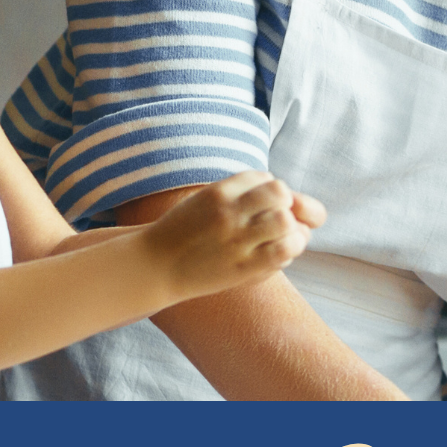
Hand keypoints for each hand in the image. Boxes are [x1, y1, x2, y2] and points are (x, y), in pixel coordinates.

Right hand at [145, 171, 325, 299]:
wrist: (155, 267)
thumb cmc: (186, 231)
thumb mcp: (206, 200)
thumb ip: (242, 193)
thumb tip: (290, 198)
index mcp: (218, 192)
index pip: (264, 177)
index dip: (269, 190)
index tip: (260, 205)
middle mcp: (228, 212)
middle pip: (280, 193)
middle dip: (284, 205)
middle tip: (274, 220)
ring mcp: (236, 241)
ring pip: (285, 222)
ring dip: (290, 227)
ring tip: (278, 237)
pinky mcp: (242, 269)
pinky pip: (282, 253)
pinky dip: (288, 250)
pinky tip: (275, 254)